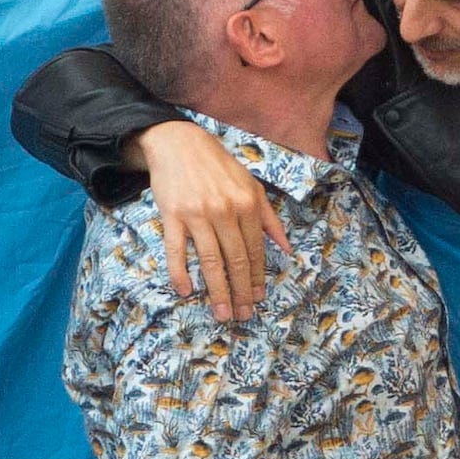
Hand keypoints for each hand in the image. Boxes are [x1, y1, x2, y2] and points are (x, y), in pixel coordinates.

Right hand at [143, 115, 283, 323]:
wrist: (180, 143)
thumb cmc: (219, 167)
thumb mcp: (252, 186)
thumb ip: (269, 218)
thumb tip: (287, 248)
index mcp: (247, 205)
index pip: (255, 250)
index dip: (257, 278)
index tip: (258, 298)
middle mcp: (225, 211)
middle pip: (235, 260)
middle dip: (240, 292)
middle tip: (242, 315)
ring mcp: (197, 214)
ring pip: (210, 261)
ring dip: (217, 291)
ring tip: (221, 313)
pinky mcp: (172, 215)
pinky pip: (176, 250)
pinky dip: (180, 273)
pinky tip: (186, 291)